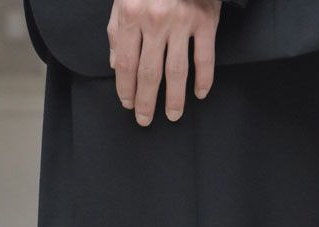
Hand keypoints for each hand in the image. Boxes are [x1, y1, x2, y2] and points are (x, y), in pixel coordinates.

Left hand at [107, 0, 221, 126]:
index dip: (125, 88)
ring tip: (173, 115)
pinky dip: (203, 79)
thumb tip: (114, 64)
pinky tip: (200, 94)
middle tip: (145, 119)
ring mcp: (181, 22)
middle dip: (146, 101)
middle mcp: (155, 20)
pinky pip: (204, 57)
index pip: (124, 63)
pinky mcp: (204, 20)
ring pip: (176, 71)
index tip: (127, 103)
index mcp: (131, 15)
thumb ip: (116, 30)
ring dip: (174, 99)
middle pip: (148, 73)